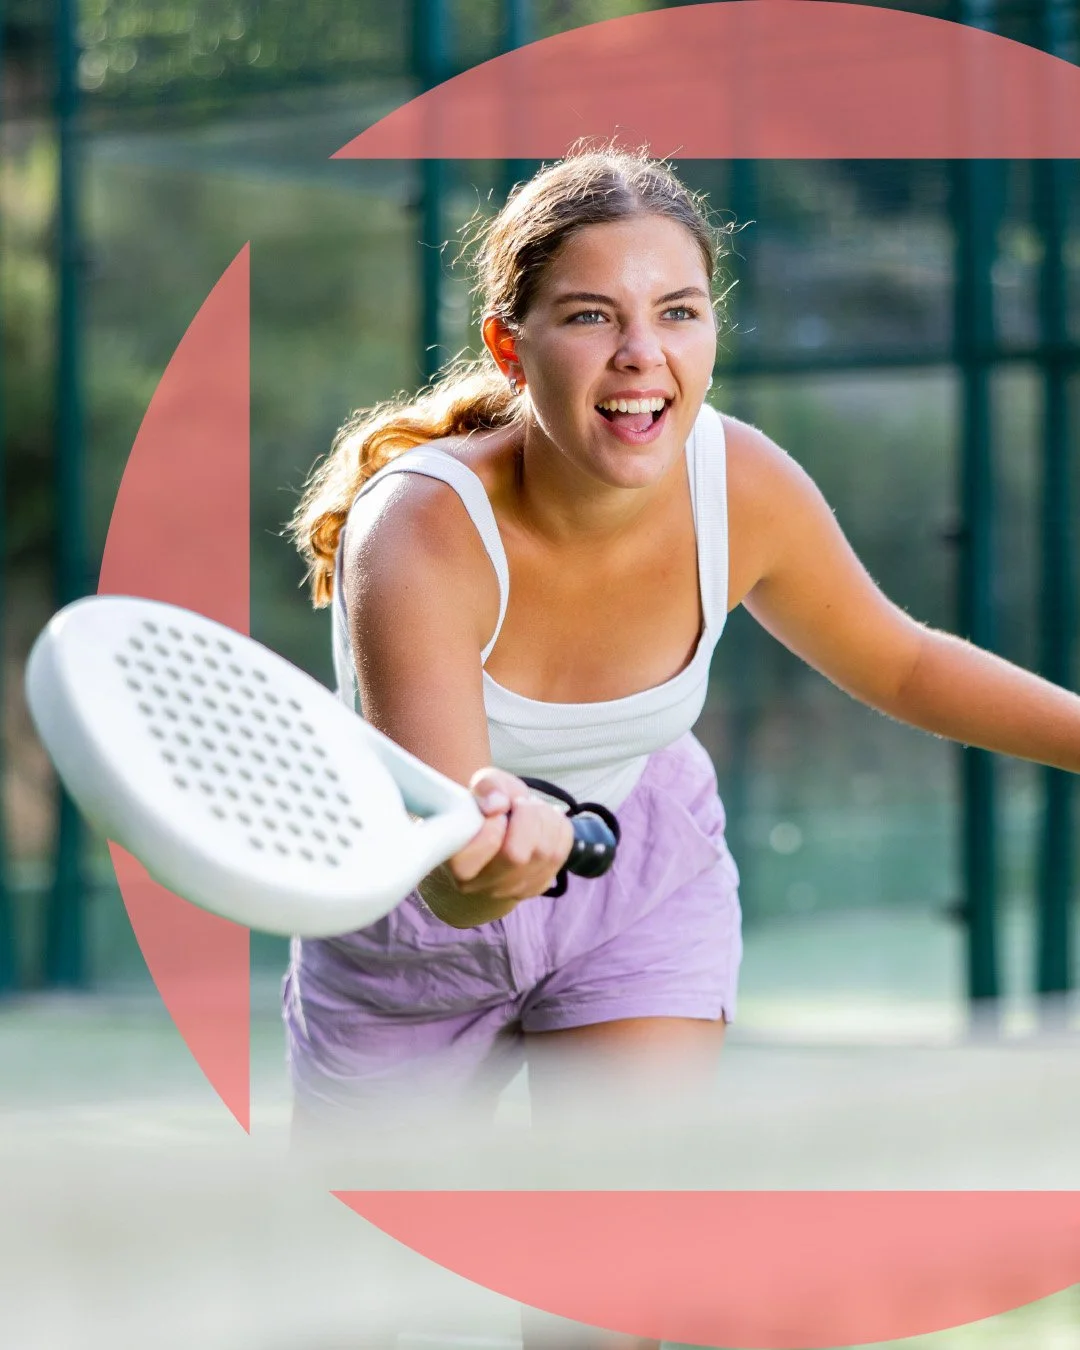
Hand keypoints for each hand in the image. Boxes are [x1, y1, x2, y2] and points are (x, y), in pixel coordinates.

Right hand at [419, 767, 574, 926]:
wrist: (496, 834)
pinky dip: (559, 827)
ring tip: (532, 808)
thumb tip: (497, 804)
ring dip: (545, 819)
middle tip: (520, 803)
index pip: (480, 848)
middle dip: (527, 817)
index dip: (493, 824)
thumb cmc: (483, 811)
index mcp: (459, 863)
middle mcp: (483, 885)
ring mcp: (512, 890)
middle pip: (517, 855)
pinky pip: (561, 852)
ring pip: (545, 853)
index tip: (495, 812)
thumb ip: (486, 787)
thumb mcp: (481, 787)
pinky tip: (545, 820)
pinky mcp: (538, 886)